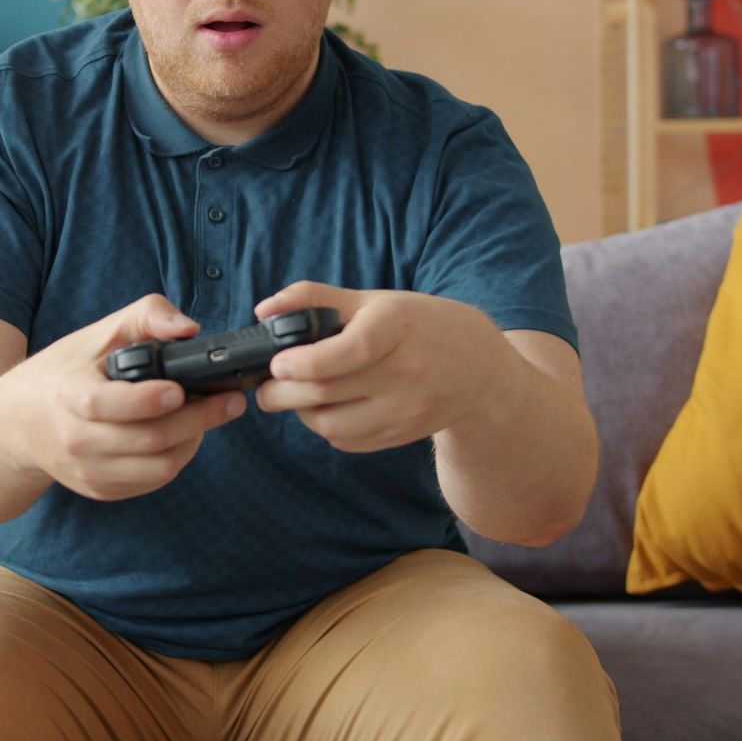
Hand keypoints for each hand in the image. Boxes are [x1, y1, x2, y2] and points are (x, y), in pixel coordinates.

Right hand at [0, 294, 245, 501]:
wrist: (15, 425)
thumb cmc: (63, 372)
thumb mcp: (97, 333)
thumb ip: (146, 316)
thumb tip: (189, 329)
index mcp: (68, 396)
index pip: (107, 405)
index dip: (147, 401)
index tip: (179, 389)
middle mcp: (75, 441)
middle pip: (148, 440)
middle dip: (198, 420)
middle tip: (231, 400)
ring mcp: (88, 471)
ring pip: (158, 468)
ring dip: (194, 441)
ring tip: (212, 415)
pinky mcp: (101, 489)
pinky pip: (152, 481)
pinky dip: (177, 457)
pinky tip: (187, 434)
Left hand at [253, 282, 509, 452]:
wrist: (478, 369)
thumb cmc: (417, 326)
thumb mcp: (373, 301)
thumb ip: (314, 299)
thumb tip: (263, 310)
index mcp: (396, 326)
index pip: (349, 350)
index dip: (305, 361)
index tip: (276, 363)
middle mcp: (406, 371)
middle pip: (326, 392)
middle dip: (280, 392)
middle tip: (266, 384)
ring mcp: (406, 409)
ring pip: (331, 424)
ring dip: (300, 413)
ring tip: (296, 394)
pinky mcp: (401, 436)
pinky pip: (347, 441)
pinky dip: (325, 427)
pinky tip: (327, 407)